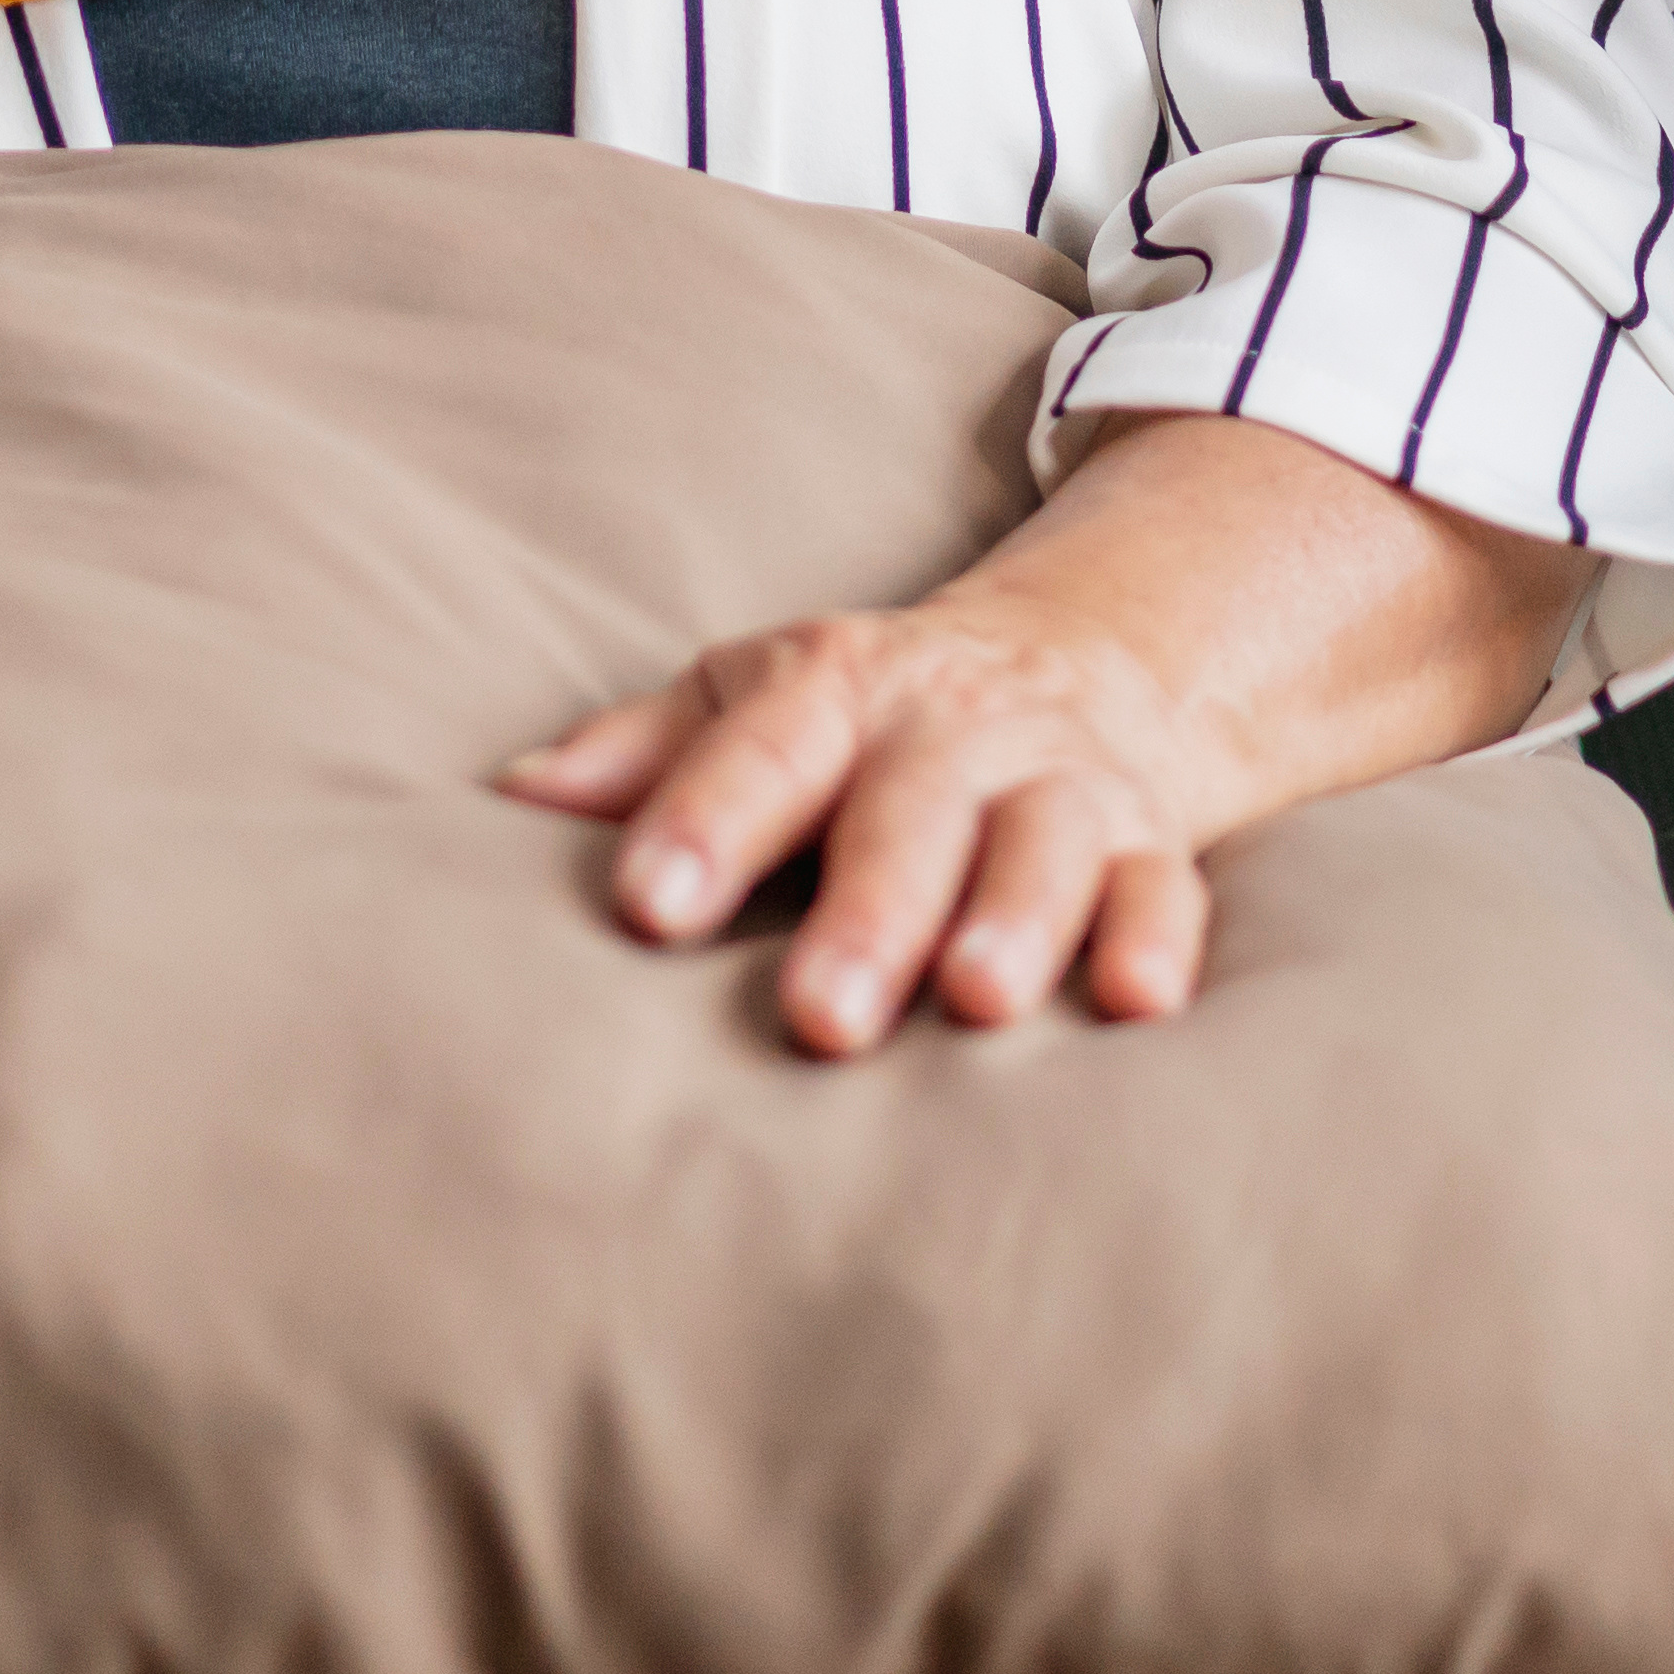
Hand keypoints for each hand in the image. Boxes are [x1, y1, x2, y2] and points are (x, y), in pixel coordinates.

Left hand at [499, 414, 1586, 1056]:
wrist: (1080, 658)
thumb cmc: (866, 716)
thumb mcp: (751, 697)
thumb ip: (639, 752)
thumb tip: (509, 799)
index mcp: (837, 687)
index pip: (764, 742)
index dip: (704, 819)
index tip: (645, 908)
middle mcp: (955, 727)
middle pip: (911, 809)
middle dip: (868, 909)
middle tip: (819, 1015)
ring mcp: (1061, 782)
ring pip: (1046, 841)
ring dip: (1016, 916)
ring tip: (975, 1000)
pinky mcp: (1150, 841)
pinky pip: (1164, 885)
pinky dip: (1154, 937)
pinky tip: (1136, 1004)